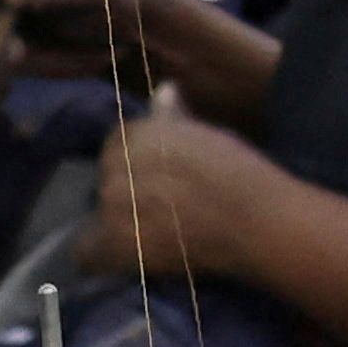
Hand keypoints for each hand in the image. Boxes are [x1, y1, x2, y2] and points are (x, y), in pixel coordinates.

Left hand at [83, 104, 294, 285]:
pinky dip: (100, 256)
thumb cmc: (243, 174)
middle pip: (106, 179)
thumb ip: (175, 116)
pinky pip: (87, 253)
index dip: (135, 162)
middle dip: (124, 191)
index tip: (156, 177)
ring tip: (144, 234)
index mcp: (137, 132)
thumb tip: (163, 88)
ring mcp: (114, 204)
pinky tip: (120, 258)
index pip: (116, 144)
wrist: (259, 220)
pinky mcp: (117, 242)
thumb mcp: (208, 136)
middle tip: (155, 207)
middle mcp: (117, 164)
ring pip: (96, 215)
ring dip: (115, 223)